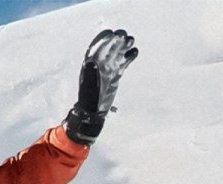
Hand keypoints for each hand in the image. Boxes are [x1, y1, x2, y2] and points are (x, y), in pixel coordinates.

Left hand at [65, 29, 138, 144]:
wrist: (94, 110)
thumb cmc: (89, 97)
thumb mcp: (88, 85)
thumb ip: (91, 72)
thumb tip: (92, 61)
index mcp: (91, 62)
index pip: (98, 45)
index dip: (104, 38)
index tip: (112, 34)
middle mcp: (101, 62)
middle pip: (110, 45)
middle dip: (117, 39)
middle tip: (124, 36)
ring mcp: (110, 67)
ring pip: (119, 51)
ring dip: (125, 44)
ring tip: (131, 41)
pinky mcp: (117, 73)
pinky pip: (125, 60)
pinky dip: (130, 55)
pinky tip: (134, 52)